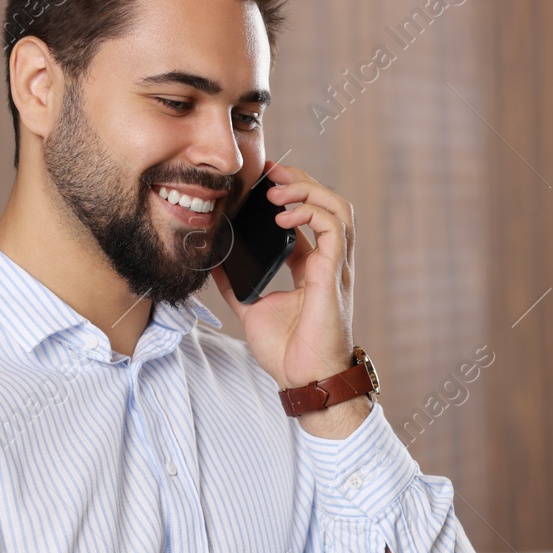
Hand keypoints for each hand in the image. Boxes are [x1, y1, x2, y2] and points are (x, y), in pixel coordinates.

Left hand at [212, 160, 367, 437]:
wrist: (305, 381)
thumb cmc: (288, 353)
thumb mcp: (251, 309)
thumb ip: (236, 284)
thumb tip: (213, 263)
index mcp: (313, 268)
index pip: (310, 217)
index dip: (291, 192)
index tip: (265, 177)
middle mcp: (330, 263)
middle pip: (327, 203)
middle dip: (301, 180)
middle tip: (270, 171)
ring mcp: (336, 267)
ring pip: (339, 208)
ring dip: (309, 190)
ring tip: (278, 190)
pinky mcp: (335, 275)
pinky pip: (334, 227)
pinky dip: (311, 212)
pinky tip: (284, 215)